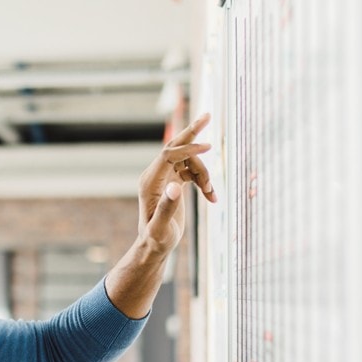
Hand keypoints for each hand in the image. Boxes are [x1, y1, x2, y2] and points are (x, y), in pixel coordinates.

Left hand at [137, 113, 215, 254]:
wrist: (154, 246)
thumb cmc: (156, 240)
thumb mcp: (161, 229)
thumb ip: (167, 208)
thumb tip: (176, 187)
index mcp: (149, 182)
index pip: (168, 155)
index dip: (188, 149)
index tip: (209, 148)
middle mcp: (155, 175)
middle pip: (175, 146)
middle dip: (192, 132)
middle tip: (208, 115)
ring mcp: (164, 177)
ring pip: (190, 162)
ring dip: (205, 173)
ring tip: (212, 194)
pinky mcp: (173, 182)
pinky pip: (192, 172)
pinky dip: (204, 181)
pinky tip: (212, 197)